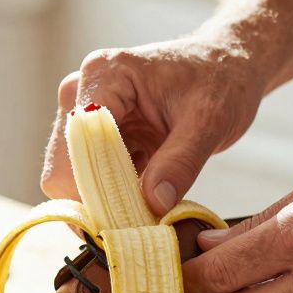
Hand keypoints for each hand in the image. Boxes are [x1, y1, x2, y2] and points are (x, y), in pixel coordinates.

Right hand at [41, 34, 265, 213]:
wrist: (227, 64)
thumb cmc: (220, 79)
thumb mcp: (210, 120)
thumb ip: (180, 162)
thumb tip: (153, 204)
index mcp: (105, 76)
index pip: (74, 144)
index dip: (89, 188)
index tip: (120, 224)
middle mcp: (83, 92)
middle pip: (65, 166)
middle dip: (96, 201)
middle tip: (136, 227)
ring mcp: (88, 114)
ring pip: (76, 177)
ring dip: (106, 202)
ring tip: (145, 216)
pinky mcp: (99, 135)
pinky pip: (94, 177)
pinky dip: (115, 197)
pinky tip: (145, 204)